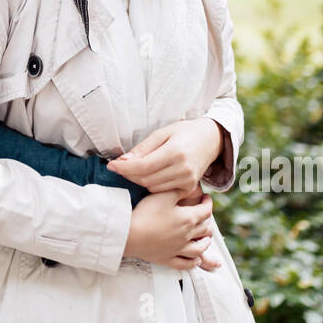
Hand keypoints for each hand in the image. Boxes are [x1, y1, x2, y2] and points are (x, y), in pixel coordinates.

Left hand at [107, 117, 224, 193]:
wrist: (211, 139)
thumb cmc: (185, 132)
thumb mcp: (162, 133)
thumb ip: (143, 148)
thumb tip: (123, 160)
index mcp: (176, 152)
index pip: (143, 166)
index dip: (124, 168)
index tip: (111, 165)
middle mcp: (183, 169)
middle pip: (146, 179)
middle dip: (128, 175)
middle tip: (117, 167)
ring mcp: (188, 181)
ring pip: (153, 188)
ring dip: (138, 181)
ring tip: (130, 170)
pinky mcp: (189, 187)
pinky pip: (163, 191)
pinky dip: (151, 185)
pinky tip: (145, 176)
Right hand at [123, 187, 220, 271]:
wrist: (130, 235)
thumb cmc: (146, 214)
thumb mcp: (163, 196)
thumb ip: (179, 191)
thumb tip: (193, 187)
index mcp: (187, 219)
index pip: (205, 211)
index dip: (208, 203)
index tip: (207, 198)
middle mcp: (186, 235)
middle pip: (205, 230)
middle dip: (207, 221)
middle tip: (204, 216)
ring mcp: (178, 249)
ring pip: (199, 249)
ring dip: (205, 243)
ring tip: (206, 239)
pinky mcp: (168, 259)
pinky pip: (185, 263)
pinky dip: (193, 262)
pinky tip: (195, 260)